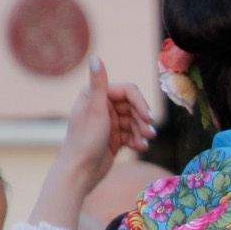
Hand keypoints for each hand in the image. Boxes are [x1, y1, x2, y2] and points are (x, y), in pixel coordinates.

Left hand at [54, 57, 156, 201]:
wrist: (80, 172)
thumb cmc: (84, 140)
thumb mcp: (95, 110)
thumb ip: (98, 84)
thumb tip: (96, 57)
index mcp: (94, 96)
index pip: (127, 91)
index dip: (140, 103)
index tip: (148, 117)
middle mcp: (101, 106)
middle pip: (133, 107)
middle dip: (142, 120)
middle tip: (150, 133)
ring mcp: (108, 123)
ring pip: (135, 122)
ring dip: (142, 131)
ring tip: (145, 143)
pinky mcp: (114, 138)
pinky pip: (132, 135)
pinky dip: (138, 141)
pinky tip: (140, 148)